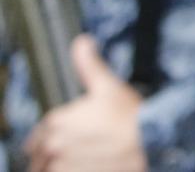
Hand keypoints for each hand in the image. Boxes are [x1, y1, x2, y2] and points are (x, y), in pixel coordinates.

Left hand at [24, 36, 146, 171]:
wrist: (149, 143)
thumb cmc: (130, 116)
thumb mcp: (109, 86)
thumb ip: (89, 65)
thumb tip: (82, 42)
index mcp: (58, 121)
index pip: (40, 132)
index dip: (50, 133)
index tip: (61, 135)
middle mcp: (56, 144)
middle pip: (40, 153)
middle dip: (51, 151)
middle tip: (70, 149)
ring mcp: (63, 165)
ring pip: (49, 168)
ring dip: (58, 164)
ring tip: (76, 159)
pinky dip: (71, 171)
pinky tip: (85, 166)